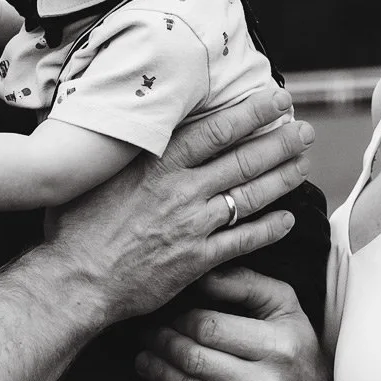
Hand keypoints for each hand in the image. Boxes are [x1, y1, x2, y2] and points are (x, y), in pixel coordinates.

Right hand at [48, 90, 313, 321]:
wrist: (76, 279)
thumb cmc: (76, 225)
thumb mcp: (98, 173)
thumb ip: (126, 151)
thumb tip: (133, 123)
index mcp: (158, 164)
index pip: (217, 130)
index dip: (253, 113)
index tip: (278, 100)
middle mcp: (182, 190)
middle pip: (243, 160)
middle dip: (280, 143)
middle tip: (305, 131)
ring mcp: (193, 225)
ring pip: (250, 197)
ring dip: (282, 179)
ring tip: (304, 165)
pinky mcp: (197, 259)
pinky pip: (243, 240)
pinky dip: (269, 229)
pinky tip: (288, 219)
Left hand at [134, 268, 333, 380]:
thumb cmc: (296, 348)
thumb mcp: (283, 306)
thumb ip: (245, 283)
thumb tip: (201, 274)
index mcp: (278, 345)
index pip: (209, 328)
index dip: (178, 320)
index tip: (165, 316)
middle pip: (195, 360)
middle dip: (161, 345)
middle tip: (146, 336)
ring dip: (156, 375)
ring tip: (142, 360)